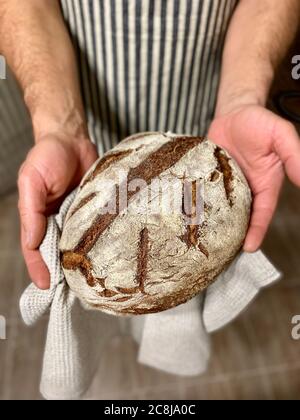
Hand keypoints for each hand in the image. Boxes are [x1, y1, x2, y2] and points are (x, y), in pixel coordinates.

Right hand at [18, 134, 97, 288]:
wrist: (72, 138)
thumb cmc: (47, 156)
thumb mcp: (32, 181)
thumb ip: (31, 211)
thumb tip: (31, 241)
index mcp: (38, 217)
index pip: (35, 248)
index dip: (39, 268)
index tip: (46, 286)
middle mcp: (57, 221)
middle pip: (58, 251)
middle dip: (63, 271)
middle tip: (73, 292)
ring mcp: (77, 217)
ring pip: (79, 244)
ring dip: (82, 261)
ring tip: (91, 281)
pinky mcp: (95, 209)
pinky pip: (96, 229)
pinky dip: (100, 242)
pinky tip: (108, 254)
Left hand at [208, 104, 299, 251]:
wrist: (234, 111)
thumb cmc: (260, 122)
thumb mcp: (281, 135)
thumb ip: (294, 155)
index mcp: (265, 185)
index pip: (262, 214)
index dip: (256, 232)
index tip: (248, 248)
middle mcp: (245, 190)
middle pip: (240, 218)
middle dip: (233, 236)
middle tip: (219, 254)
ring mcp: (226, 186)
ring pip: (220, 211)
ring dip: (214, 225)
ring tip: (201, 242)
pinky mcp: (208, 179)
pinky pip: (204, 196)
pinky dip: (198, 206)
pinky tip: (188, 216)